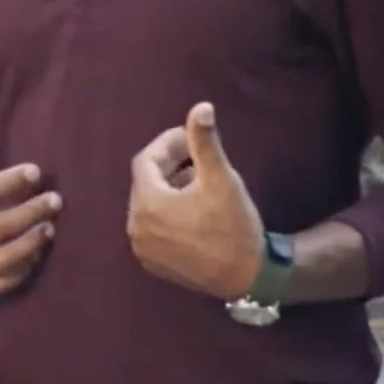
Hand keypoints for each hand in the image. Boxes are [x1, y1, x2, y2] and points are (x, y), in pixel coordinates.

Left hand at [128, 102, 267, 299]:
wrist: (248, 277)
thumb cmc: (234, 225)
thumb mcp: (221, 179)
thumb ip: (205, 142)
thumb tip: (200, 107)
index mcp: (147, 203)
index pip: (146, 160)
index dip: (168, 144)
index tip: (191, 137)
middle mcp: (136, 227)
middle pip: (146, 182)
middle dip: (169, 165)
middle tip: (197, 157)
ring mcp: (143, 248)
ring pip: (149, 205)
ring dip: (169, 189)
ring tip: (199, 181)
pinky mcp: (153, 263)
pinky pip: (153, 227)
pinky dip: (167, 213)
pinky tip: (193, 211)